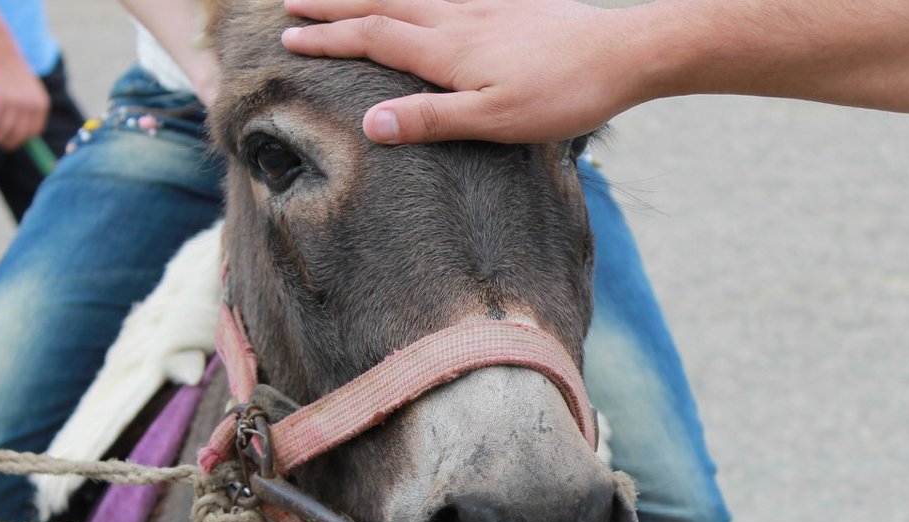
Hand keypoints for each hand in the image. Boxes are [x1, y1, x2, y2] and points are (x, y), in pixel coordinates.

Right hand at [0, 61, 49, 150]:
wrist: (4, 59)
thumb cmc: (19, 79)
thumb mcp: (34, 94)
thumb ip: (34, 112)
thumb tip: (29, 136)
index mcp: (41, 105)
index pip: (34, 131)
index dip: (25, 140)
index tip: (17, 144)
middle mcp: (30, 105)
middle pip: (20, 133)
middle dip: (11, 143)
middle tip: (4, 146)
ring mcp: (14, 102)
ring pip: (6, 128)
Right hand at [281, 0, 647, 143]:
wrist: (620, 54)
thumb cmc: (561, 94)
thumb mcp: (494, 120)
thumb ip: (431, 120)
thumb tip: (369, 123)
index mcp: (447, 50)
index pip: (371, 37)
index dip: (328, 37)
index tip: (289, 37)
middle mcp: (457, 19)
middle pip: (380, 4)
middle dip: (332, 4)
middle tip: (290, 1)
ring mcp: (482, 8)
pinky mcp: (507, 6)